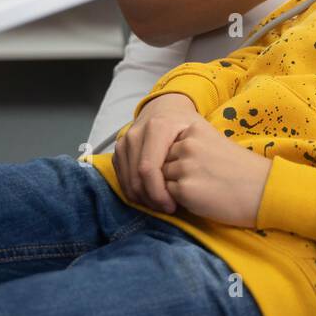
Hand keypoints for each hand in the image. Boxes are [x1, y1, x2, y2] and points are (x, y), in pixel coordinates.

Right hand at [113, 93, 197, 213]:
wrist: (166, 106)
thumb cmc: (185, 122)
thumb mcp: (197, 132)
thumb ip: (194, 154)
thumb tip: (190, 185)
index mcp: (156, 128)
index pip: (148, 169)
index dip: (158, 193)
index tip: (173, 206)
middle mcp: (135, 134)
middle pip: (136, 178)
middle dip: (151, 200)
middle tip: (167, 209)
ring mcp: (124, 141)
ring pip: (127, 181)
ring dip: (142, 199)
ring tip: (161, 204)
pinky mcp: (118, 150)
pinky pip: (122, 178)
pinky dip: (134, 192)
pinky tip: (150, 197)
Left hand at [161, 118, 274, 227]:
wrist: (263, 190)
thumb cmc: (241, 170)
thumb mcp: (215, 144)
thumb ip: (190, 146)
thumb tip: (163, 159)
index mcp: (194, 128)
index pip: (167, 145)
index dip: (179, 159)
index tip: (198, 166)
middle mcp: (187, 145)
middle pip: (161, 161)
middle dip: (173, 173)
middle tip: (199, 180)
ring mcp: (185, 166)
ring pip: (162, 179)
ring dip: (174, 187)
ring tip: (201, 188)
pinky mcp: (185, 190)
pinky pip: (167, 196)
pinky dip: (179, 200)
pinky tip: (200, 198)